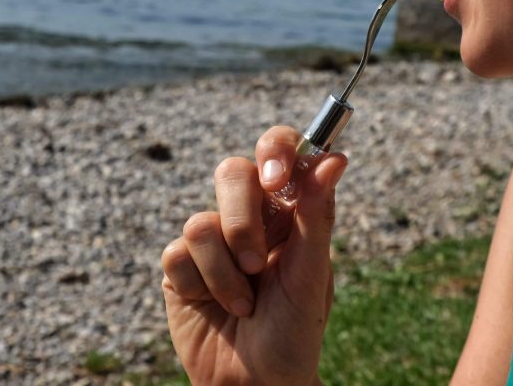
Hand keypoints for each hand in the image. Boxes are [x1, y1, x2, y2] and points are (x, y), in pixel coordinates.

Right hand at [161, 125, 347, 385]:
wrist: (255, 384)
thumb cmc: (295, 331)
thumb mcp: (312, 275)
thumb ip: (318, 215)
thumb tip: (335, 158)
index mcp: (288, 210)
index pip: (281, 150)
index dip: (276, 149)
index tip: (278, 177)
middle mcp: (249, 216)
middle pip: (232, 173)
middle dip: (242, 221)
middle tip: (257, 263)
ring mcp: (212, 240)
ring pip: (200, 222)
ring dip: (226, 273)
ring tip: (244, 305)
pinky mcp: (179, 266)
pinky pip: (176, 253)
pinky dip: (202, 286)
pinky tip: (214, 307)